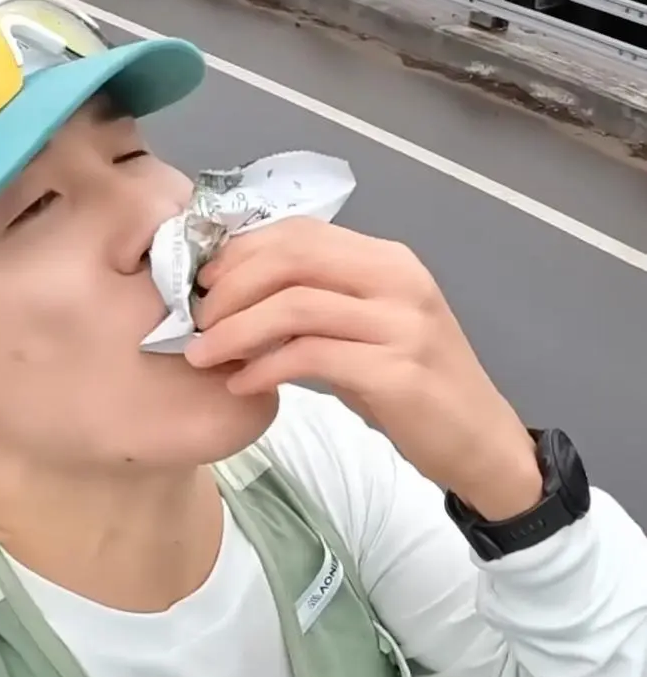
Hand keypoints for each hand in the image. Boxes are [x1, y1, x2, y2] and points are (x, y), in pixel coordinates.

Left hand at [186, 218, 542, 521]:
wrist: (479, 443)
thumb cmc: (417, 386)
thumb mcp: (369, 329)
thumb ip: (320, 302)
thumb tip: (238, 293)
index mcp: (387, 260)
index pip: (299, 233)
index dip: (241, 252)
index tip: (203, 282)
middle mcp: (397, 281)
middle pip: (291, 259)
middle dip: (230, 286)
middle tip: (196, 319)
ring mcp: (401, 326)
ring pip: (294, 307)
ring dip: (236, 329)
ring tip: (202, 354)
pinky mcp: (396, 373)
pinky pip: (310, 358)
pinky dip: (264, 368)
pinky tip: (241, 383)